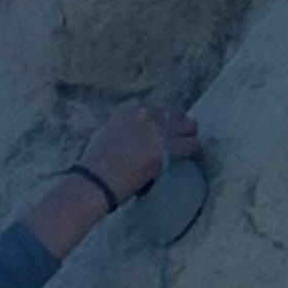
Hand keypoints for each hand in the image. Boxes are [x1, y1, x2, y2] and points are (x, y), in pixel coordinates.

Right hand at [75, 99, 200, 204]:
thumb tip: (144, 130)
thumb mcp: (109, 130)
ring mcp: (157, 129)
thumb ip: (128, 124)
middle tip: (182, 138)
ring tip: (187, 147)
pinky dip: (191, 152)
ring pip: (189, 127)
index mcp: (130, 107)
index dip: (166, 120)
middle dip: (181, 126)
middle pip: (177, 114)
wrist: (96, 180)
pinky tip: (188, 158)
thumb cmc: (97, 162)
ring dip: (188, 137)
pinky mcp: (166, 148)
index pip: (160, 107)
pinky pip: (191, 145)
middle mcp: (145, 113)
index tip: (167, 130)